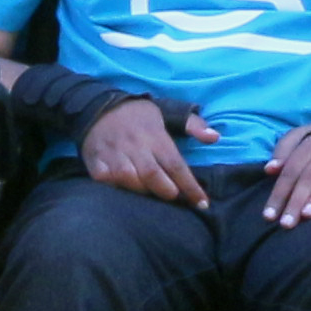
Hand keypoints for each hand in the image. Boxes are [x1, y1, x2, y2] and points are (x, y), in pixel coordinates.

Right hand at [78, 94, 212, 205]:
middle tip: (173, 197)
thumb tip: (215, 137)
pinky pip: (104, 180)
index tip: (203, 204)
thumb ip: (192, 125)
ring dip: (141, 191)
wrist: (98, 106)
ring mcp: (113, 153)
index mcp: (155, 135)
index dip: (190, 186)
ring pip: (128, 179)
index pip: (176, 164)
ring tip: (149, 195)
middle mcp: (135, 145)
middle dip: (166, 191)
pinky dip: (114, 188)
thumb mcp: (167, 112)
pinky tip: (122, 191)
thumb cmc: (138, 116)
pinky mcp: (95, 160)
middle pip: (152, 174)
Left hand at [257, 122, 310, 227]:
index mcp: (309, 144)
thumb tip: (269, 169)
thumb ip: (283, 151)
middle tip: (286, 223)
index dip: (279, 193)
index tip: (269, 216)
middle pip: (309, 176)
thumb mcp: (299, 138)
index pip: (290, 171)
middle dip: (296, 200)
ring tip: (307, 215)